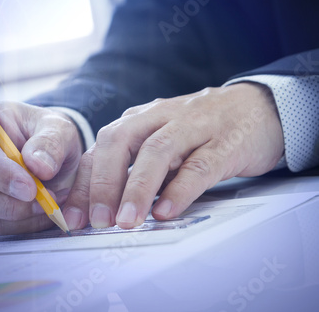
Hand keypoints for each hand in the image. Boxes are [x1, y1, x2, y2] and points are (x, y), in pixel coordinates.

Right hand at [0, 100, 82, 234]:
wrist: (40, 147)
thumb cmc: (41, 130)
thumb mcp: (55, 125)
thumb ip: (51, 141)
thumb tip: (40, 167)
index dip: (0, 173)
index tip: (30, 188)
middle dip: (8, 203)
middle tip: (46, 204)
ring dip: (18, 216)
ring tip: (51, 204)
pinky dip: (20, 224)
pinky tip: (42, 212)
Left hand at [63, 82, 283, 229]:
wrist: (257, 107)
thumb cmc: (200, 130)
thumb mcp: (161, 142)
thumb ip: (136, 167)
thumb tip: (102, 206)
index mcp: (140, 119)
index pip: (101, 148)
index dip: (83, 184)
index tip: (72, 218)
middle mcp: (160, 117)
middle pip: (120, 141)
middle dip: (103, 183)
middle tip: (96, 221)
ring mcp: (193, 126)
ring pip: (157, 151)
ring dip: (137, 189)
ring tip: (125, 222)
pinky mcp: (225, 142)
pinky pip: (199, 165)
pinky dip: (179, 190)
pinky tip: (165, 212)